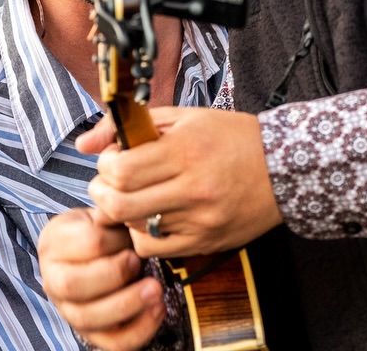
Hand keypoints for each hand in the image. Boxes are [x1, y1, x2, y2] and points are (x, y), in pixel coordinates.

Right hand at [38, 208, 164, 350]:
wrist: (93, 251)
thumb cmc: (100, 230)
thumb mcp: (101, 215)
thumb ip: (113, 217)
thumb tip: (133, 220)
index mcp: (53, 244)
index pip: (84, 244)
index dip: (112, 240)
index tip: (132, 236)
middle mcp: (53, 281)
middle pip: (73, 285)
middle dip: (113, 274)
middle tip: (139, 261)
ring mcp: (70, 311)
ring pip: (90, 318)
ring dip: (127, 304)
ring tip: (155, 290)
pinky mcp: (92, 334)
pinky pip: (113, 343)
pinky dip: (140, 330)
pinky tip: (158, 308)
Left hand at [79, 106, 282, 257]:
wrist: (283, 168)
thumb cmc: (231, 137)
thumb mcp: (184, 117)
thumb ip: (131, 124)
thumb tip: (83, 143)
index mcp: (185, 150)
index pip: (120, 169)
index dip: (105, 165)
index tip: (113, 159)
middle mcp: (192, 187)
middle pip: (119, 203)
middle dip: (101, 192)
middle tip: (107, 183)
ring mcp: (199, 219)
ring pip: (134, 228)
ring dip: (121, 213)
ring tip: (130, 198)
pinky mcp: (205, 241)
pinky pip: (155, 249)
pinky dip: (142, 235)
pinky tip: (149, 218)